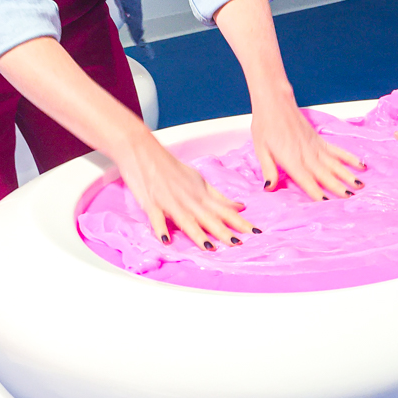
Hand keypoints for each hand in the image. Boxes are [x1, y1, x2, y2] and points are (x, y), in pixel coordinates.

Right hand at [117, 133, 254, 248]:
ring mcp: (170, 201)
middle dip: (224, 232)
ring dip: (198, 234)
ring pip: (186, 220)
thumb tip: (240, 207)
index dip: (240, 222)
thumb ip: (218, 197)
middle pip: (209, 217)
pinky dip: (161, 228)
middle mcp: (188, 199)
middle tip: (238, 244)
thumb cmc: (170, 166)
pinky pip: (157, 218)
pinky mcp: (151, 202)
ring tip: (210, 248)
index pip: (225, 211)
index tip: (256, 231)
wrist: (141, 149)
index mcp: (201, 194)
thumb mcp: (198, 180)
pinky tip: (166, 240)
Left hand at [251, 98, 364, 199]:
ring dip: (348, 175)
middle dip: (338, 187)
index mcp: (291, 159)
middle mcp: (307, 155)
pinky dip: (350, 158)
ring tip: (360, 185)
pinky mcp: (320, 140)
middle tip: (352, 198)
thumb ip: (268, 170)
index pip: (306, 180)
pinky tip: (361, 165)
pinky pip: (338, 151)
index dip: (316, 192)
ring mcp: (316, 147)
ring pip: (335, 164)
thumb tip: (268, 188)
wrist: (275, 102)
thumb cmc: (265, 126)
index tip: (327, 203)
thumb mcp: (261, 149)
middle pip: (325, 174)